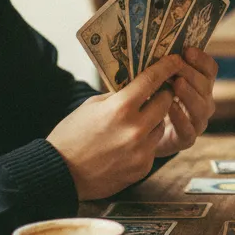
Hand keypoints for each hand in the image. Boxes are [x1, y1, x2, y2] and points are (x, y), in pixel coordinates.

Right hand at [48, 56, 183, 199]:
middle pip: (165, 101)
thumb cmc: (72, 135)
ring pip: (160, 125)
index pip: (152, 80)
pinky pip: (152, 148)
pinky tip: (127, 144)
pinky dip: (144, 143)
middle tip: (158, 91)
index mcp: (120, 107)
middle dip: (164, 94)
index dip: (167, 67)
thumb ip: (118, 96)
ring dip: (154, 120)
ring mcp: (141, 150)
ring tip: (138, 121)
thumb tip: (139, 85)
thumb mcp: (92, 105)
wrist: (60, 174)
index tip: (175, 60)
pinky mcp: (142, 167)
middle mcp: (135, 128)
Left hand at [150, 47, 218, 158]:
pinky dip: (181, 117)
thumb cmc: (152, 101)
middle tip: (177, 65)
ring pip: (201, 107)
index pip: (210, 69)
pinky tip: (170, 106)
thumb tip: (157, 45)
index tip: (187, 50)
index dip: (202, 59)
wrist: (144, 135)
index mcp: (201, 85)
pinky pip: (188, 129)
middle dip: (192, 74)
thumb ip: (164, 67)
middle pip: (206, 86)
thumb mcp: (158, 81)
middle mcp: (204, 102)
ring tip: (177, 83)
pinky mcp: (186, 139)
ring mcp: (197, 122)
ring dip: (189, 94)